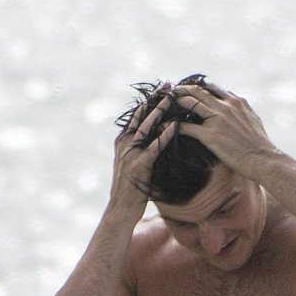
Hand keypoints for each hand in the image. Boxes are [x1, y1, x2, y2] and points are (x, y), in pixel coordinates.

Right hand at [110, 82, 177, 214]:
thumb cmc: (132, 190)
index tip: (162, 88)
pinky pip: (154, 148)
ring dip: (160, 112)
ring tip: (172, 99)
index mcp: (122, 142)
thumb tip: (157, 139)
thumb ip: (142, 150)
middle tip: (168, 85)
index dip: (150, 101)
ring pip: (146, 128)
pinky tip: (174, 127)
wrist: (120, 210)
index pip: (137, 116)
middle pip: (141, 117)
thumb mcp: (134, 164)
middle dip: (155, 100)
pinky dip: (164, 137)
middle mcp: (124, 144)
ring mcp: (130, 155)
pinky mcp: (139, 166)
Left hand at [169, 77, 276, 178]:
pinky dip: (171, 126)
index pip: (212, 88)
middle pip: (197, 92)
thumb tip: (240, 104)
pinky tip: (163, 127)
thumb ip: (244, 110)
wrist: (264, 159)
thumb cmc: (261, 144)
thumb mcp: (255, 120)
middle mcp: (225, 107)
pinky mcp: (210, 135)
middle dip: (181, 90)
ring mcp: (217, 120)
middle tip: (170, 92)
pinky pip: (185, 127)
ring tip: (163, 104)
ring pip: (189, 103)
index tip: (189, 90)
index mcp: (236, 102)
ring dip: (174, 102)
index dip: (198, 88)